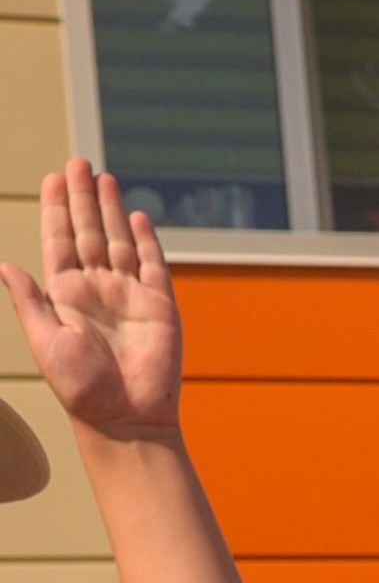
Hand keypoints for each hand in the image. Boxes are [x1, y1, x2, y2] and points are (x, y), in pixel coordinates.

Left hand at [1, 164, 179, 440]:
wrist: (126, 419)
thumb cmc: (82, 390)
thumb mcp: (45, 341)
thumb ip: (28, 300)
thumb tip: (4, 264)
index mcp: (66, 295)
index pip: (59, 241)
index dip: (56, 209)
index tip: (53, 177)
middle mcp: (96, 290)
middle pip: (88, 232)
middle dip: (82, 197)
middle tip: (77, 162)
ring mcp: (128, 296)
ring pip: (118, 241)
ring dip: (110, 209)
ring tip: (103, 178)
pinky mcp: (159, 307)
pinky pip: (151, 265)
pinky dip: (145, 240)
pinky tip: (136, 216)